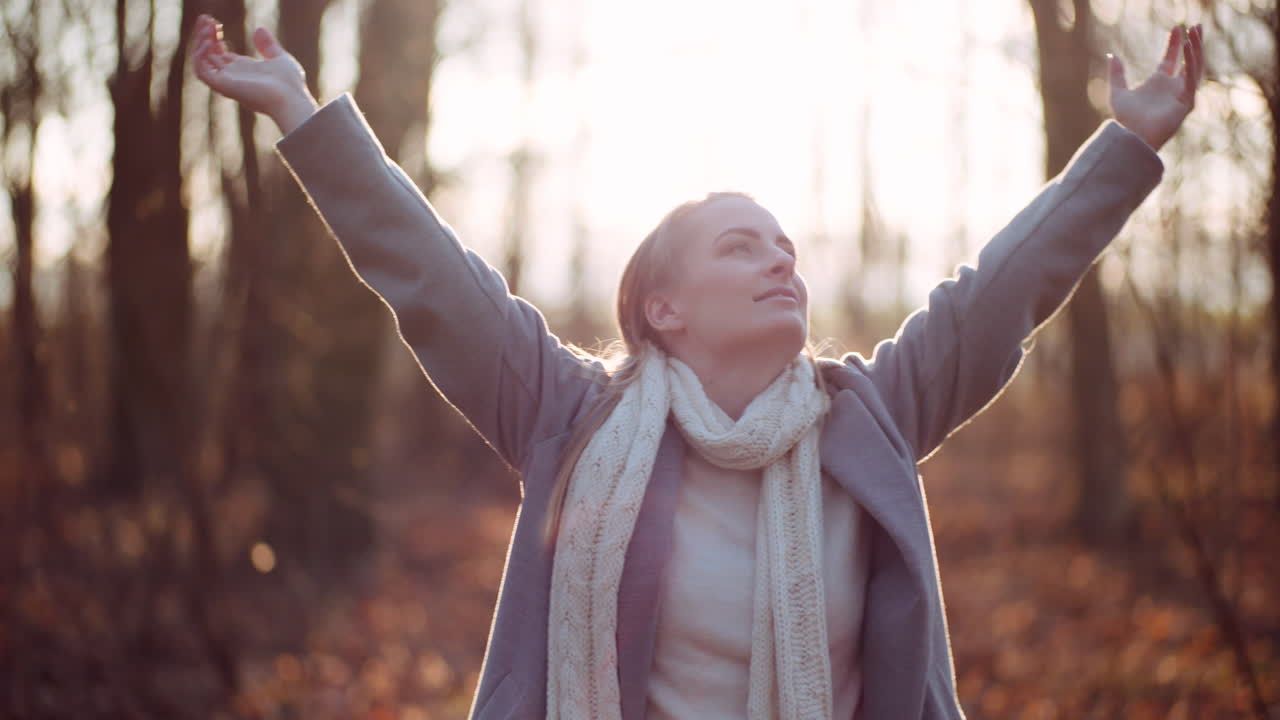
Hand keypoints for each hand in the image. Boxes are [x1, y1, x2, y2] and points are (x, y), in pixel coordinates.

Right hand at [190, 14, 318, 134]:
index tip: (215, 22)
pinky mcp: (224, 86)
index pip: (218, 53)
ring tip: (207, 26)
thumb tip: (259, 29)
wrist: (292, 98)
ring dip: (200, 42)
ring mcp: (227, 82)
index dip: (213, 37)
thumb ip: (268, 46)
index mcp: (243, 70)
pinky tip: (210, 42)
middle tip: (206, 17)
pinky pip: (201, 71)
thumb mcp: (280, 58)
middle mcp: (232, 76)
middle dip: (204, 35)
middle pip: (208, 54)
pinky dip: (201, 56)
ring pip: (201, 62)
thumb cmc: (290, 84)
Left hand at [1107, 24, 1203, 151]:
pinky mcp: (1187, 102)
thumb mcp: (1117, 92)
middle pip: (1188, 60)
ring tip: (1195, 31)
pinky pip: (1192, 79)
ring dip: (1196, 49)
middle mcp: (1172, 88)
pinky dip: (1192, 62)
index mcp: (1159, 83)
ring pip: (1194, 67)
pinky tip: (1189, 47)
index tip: (1176, 28)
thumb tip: (1112, 55)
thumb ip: (1116, 74)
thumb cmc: (1126, 120)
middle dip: (1193, 43)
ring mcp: (1182, 95)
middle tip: (1195, 25)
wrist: (1132, 137)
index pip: (1171, 59)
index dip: (1174, 43)